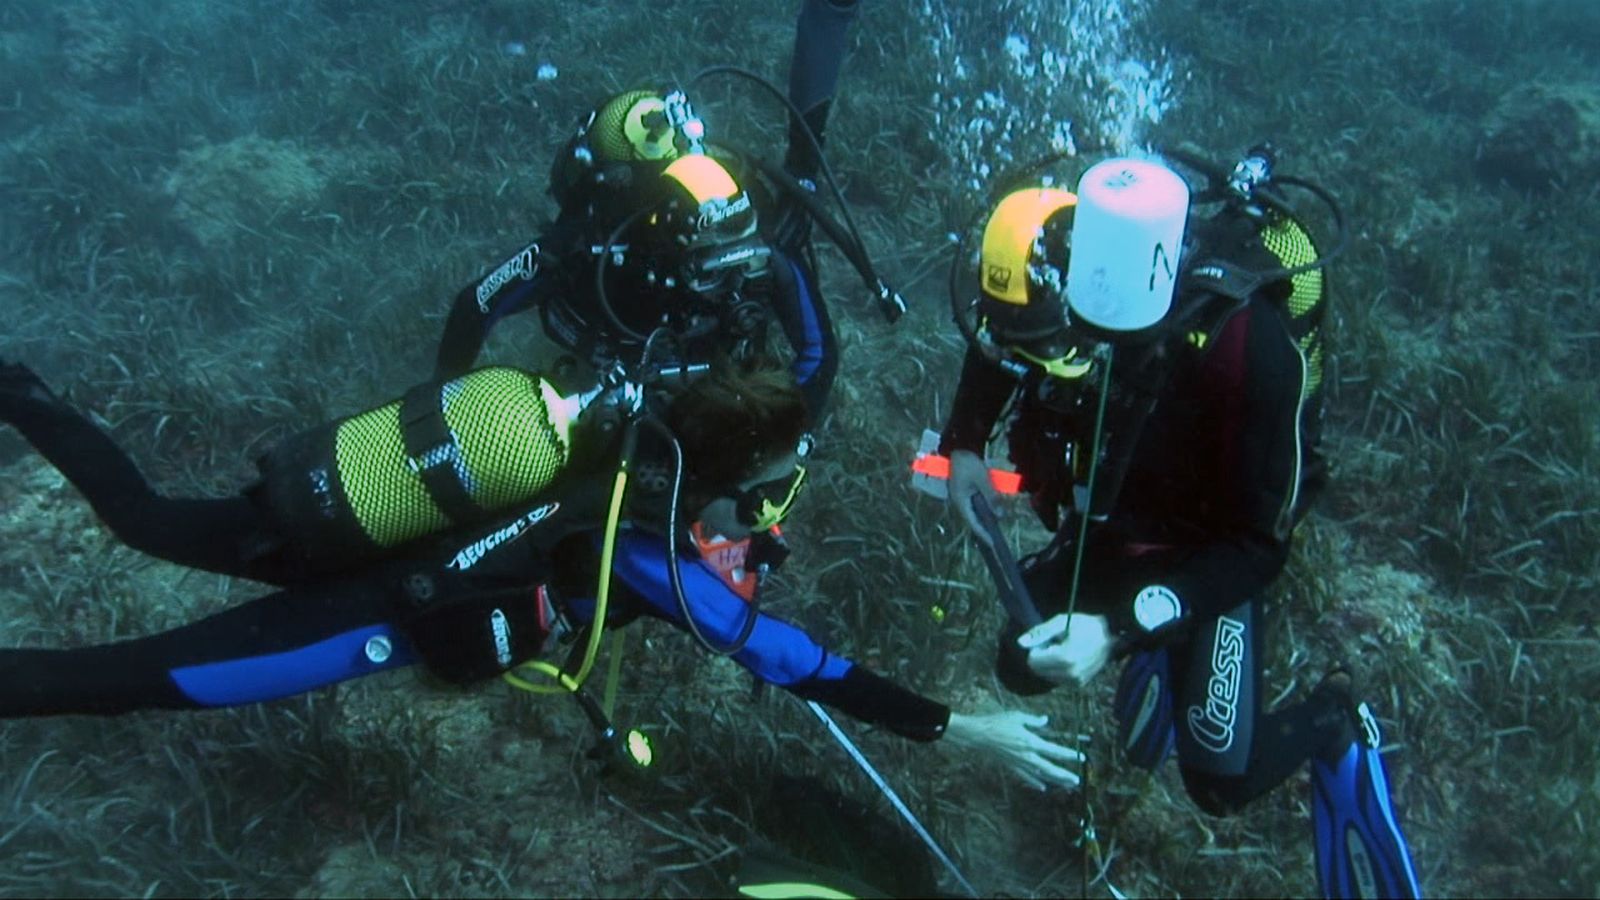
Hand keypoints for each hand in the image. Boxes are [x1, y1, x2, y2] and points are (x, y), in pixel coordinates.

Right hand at [944, 709, 1081, 790]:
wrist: (979, 734)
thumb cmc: (997, 722)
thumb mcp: (1017, 716)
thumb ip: (1033, 720)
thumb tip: (1046, 721)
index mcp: (1030, 742)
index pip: (1054, 751)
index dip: (1069, 754)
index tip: (1080, 757)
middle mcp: (1027, 756)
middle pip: (1050, 769)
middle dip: (1065, 775)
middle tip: (1077, 780)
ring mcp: (1019, 763)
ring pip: (1040, 775)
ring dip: (1054, 781)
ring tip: (1066, 785)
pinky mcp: (1011, 766)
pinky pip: (1026, 777)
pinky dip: (1035, 782)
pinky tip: (1042, 787)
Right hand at [948, 449, 999, 544]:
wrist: (958, 446)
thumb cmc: (968, 463)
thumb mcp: (983, 480)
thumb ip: (992, 497)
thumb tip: (1000, 515)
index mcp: (961, 501)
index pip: (973, 523)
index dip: (984, 534)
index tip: (993, 544)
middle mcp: (960, 501)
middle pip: (974, 518)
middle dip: (986, 526)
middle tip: (997, 535)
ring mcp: (962, 495)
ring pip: (976, 510)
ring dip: (986, 514)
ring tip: (997, 521)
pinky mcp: (964, 489)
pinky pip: (975, 501)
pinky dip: (984, 504)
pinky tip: (992, 504)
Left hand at [1019, 613, 1112, 686]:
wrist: (1111, 636)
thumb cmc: (1086, 625)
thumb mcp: (1062, 622)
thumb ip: (1040, 632)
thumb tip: (1020, 642)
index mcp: (1065, 658)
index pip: (1034, 661)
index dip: (1036, 648)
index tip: (1047, 640)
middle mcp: (1070, 673)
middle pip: (1038, 670)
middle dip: (1041, 657)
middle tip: (1055, 645)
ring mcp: (1076, 681)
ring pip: (1046, 676)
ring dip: (1049, 665)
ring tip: (1063, 651)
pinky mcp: (1080, 684)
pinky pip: (1057, 680)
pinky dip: (1057, 670)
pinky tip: (1068, 659)